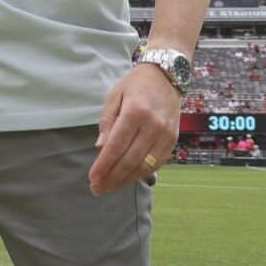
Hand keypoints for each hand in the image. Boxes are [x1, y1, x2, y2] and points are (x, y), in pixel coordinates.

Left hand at [88, 63, 180, 195]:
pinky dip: (141, 173)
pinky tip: (128, 177)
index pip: (117, 145)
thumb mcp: (114, 95)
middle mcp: (153, 125)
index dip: (104, 165)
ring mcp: (165, 134)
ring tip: (110, 186)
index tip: (92, 178)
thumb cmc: (136, 85)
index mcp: (135, 111)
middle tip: (97, 188)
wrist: (166, 77)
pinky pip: (157, 163)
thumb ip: (107, 122)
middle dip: (112, 177)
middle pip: (130, 159)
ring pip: (144, 165)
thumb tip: (100, 148)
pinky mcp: (172, 140)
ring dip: (126, 179)